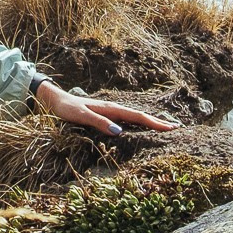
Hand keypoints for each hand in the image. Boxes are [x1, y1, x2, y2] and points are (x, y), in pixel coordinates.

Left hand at [34, 80, 178, 135]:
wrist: (55, 100)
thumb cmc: (67, 109)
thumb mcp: (81, 117)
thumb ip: (99, 123)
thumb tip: (120, 132)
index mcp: (111, 109)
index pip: (137, 116)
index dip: (154, 123)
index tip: (170, 128)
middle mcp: (114, 109)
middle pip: (140, 115)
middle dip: (158, 122)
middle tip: (176, 128)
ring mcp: (110, 112)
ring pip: (135, 117)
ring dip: (150, 122)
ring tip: (165, 127)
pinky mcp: (106, 115)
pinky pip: (127, 119)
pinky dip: (139, 123)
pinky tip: (141, 127)